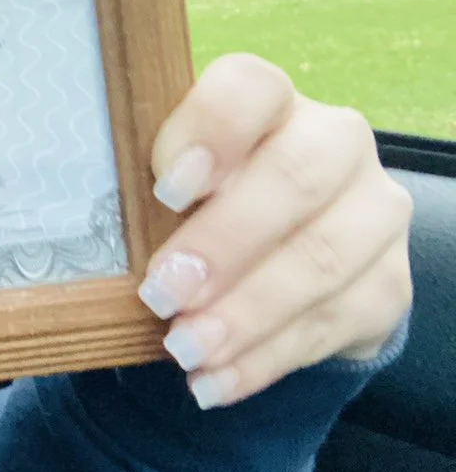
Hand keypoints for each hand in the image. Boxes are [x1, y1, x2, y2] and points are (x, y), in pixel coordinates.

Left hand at [136, 53, 411, 408]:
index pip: (250, 89)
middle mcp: (334, 143)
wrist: (270, 262)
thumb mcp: (162, 192)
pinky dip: (264, 359)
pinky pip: (333, 324)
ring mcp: (372, 212)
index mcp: (268, 103)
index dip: (212, 132)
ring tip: (182, 349)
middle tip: (161, 292)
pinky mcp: (386, 282)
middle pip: (295, 177)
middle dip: (224, 243)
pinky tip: (213, 381)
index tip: (165, 189)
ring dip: (244, 314)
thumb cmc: (195, 211)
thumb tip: (84, 232)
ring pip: (321, 258)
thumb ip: (138, 194)